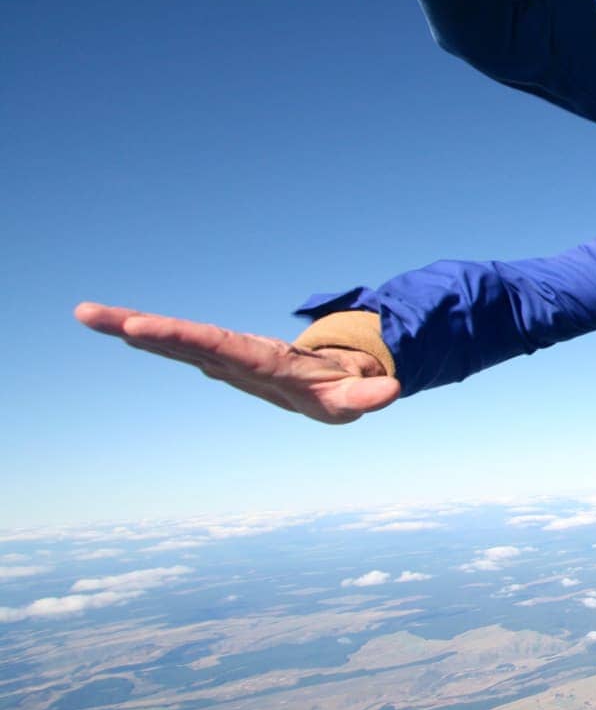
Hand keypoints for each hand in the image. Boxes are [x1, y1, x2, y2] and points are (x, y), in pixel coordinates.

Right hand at [75, 302, 400, 424]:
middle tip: (92, 313)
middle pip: (186, 338)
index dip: (183, 339)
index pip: (221, 348)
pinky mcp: (221, 362)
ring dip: (134, 327)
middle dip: (142, 326)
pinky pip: (181, 348)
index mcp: (265, 362)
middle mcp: (240, 355)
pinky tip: (116, 330)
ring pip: (178, 340)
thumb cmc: (344, 388)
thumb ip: (370, 394)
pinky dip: (149, 339)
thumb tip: (393, 390)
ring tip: (88, 313)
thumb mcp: (359, 397)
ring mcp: (228, 358)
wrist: (342, 375)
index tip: (143, 327)